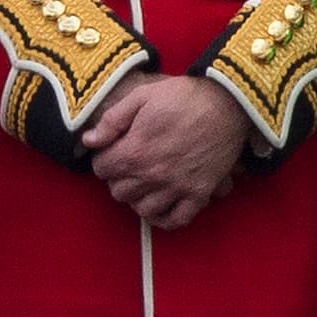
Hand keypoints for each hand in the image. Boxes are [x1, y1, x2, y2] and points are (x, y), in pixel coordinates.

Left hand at [81, 74, 249, 229]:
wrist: (228, 103)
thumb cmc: (183, 96)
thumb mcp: (141, 96)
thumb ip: (112, 121)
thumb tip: (88, 140)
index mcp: (135, 151)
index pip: (102, 169)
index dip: (104, 158)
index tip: (113, 150)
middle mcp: (152, 175)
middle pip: (119, 192)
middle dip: (118, 178)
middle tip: (128, 165)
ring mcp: (176, 187)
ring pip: (142, 209)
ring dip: (138, 197)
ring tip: (144, 183)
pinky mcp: (199, 194)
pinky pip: (176, 220)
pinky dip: (164, 218)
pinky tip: (160, 206)